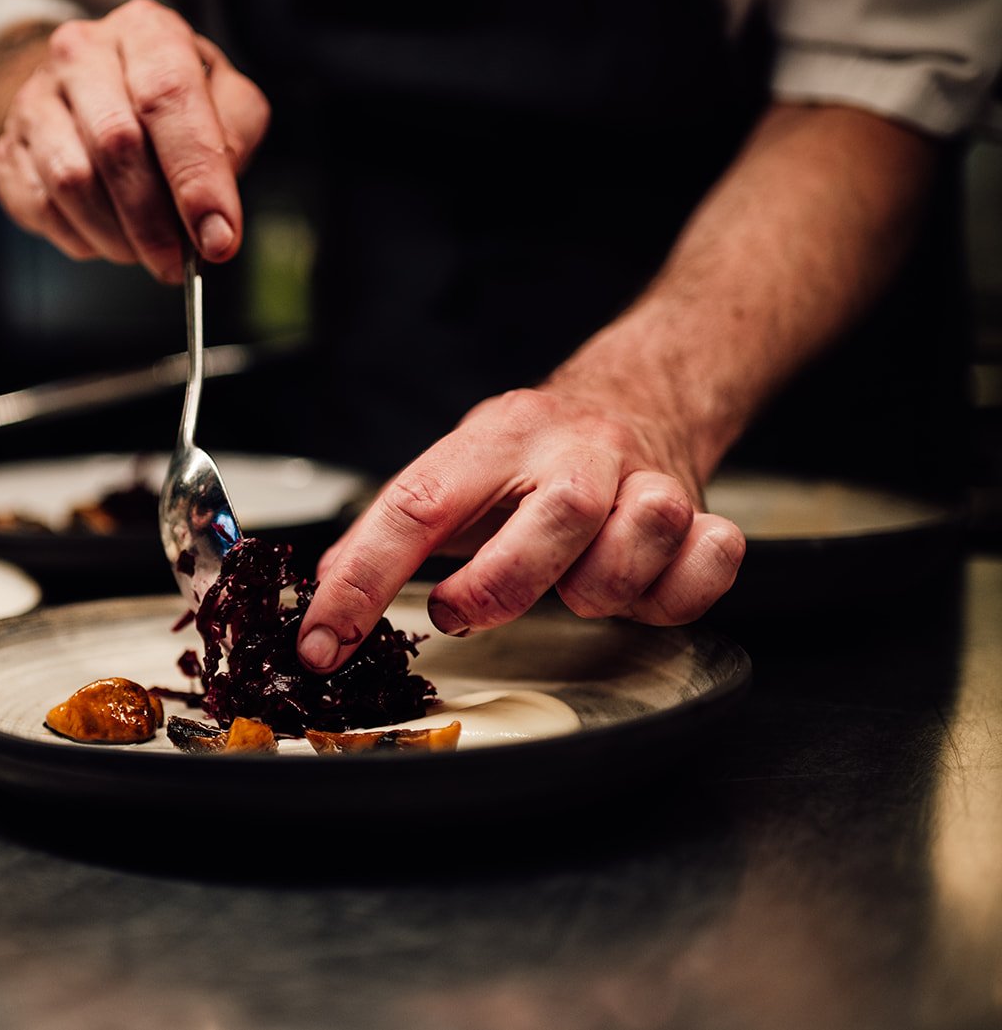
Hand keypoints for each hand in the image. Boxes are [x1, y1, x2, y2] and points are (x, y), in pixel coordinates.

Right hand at [0, 0, 269, 282]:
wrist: (96, 90)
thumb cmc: (170, 100)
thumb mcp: (224, 101)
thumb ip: (232, 143)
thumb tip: (213, 217)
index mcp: (144, 32)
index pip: (169, 97)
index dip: (196, 176)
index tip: (217, 237)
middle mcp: (81, 54)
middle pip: (116, 143)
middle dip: (155, 221)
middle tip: (179, 264)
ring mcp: (35, 100)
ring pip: (73, 182)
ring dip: (117, 235)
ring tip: (145, 251)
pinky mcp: (9, 148)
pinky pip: (42, 207)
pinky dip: (81, 237)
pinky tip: (106, 236)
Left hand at [296, 386, 745, 671]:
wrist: (637, 394)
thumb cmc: (533, 455)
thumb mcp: (453, 475)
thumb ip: (387, 534)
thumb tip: (324, 597)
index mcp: (496, 438)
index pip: (416, 505)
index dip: (362, 580)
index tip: (323, 640)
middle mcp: (575, 451)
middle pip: (556, 514)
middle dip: (502, 585)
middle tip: (464, 612)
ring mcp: (645, 479)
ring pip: (643, 534)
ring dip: (602, 587)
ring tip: (574, 587)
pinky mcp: (702, 514)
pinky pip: (711, 559)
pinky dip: (679, 591)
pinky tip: (644, 587)